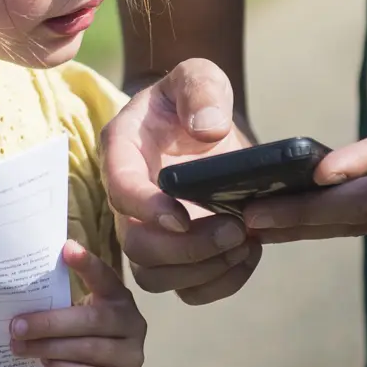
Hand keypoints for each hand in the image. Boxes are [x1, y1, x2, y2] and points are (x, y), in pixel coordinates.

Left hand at [10, 241, 146, 366]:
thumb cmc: (77, 345)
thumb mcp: (73, 319)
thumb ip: (60, 305)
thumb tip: (17, 297)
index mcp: (118, 299)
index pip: (104, 277)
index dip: (87, 264)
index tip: (67, 248)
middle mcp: (132, 324)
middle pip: (90, 320)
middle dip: (49, 323)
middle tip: (16, 326)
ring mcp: (130, 356)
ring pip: (87, 349)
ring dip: (48, 347)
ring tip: (20, 347)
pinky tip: (45, 364)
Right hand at [102, 59, 260, 303]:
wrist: (204, 124)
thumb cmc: (194, 98)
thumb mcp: (198, 75)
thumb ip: (201, 91)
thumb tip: (208, 131)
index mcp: (123, 152)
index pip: (119, 188)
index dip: (145, 209)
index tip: (182, 217)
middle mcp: (128, 200)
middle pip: (135, 247)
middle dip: (185, 249)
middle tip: (234, 229)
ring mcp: (150, 232)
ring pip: (155, 278)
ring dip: (202, 271)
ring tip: (244, 242)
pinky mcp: (177, 254)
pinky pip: (186, 290)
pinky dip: (219, 285)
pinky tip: (247, 254)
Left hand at [242, 29, 366, 240]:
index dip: (364, 162)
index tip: (319, 170)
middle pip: (362, 205)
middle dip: (304, 214)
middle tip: (243, 217)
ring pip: (357, 221)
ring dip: (303, 227)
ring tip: (242, 226)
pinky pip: (364, 220)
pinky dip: (322, 225)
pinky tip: (281, 224)